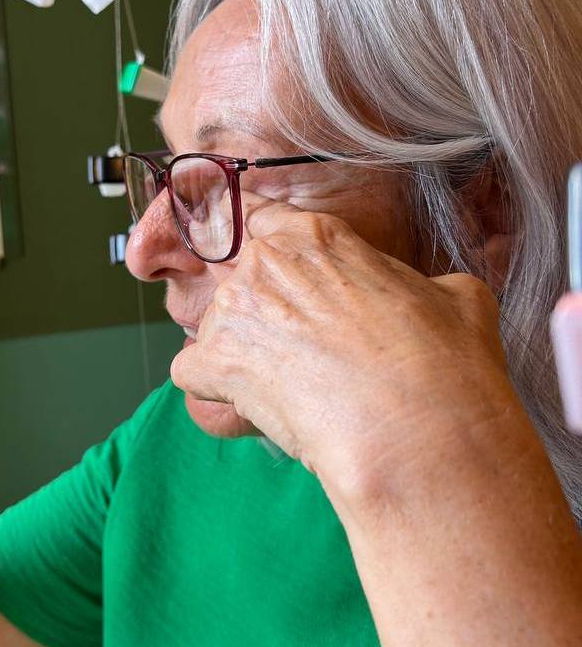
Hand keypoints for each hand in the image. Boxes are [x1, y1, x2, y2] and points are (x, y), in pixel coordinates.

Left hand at [170, 200, 513, 493]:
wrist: (418, 428)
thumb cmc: (443, 365)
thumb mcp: (454, 297)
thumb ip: (414, 284)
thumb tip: (424, 296)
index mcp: (316, 237)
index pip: (260, 218)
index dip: (261, 246)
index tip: (265, 268)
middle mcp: (265, 262)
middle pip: (241, 281)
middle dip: (264, 316)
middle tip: (307, 357)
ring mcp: (233, 310)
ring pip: (217, 327)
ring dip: (244, 356)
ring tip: (296, 391)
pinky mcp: (214, 362)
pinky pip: (193, 371)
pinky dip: (216, 390)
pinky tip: (255, 405)